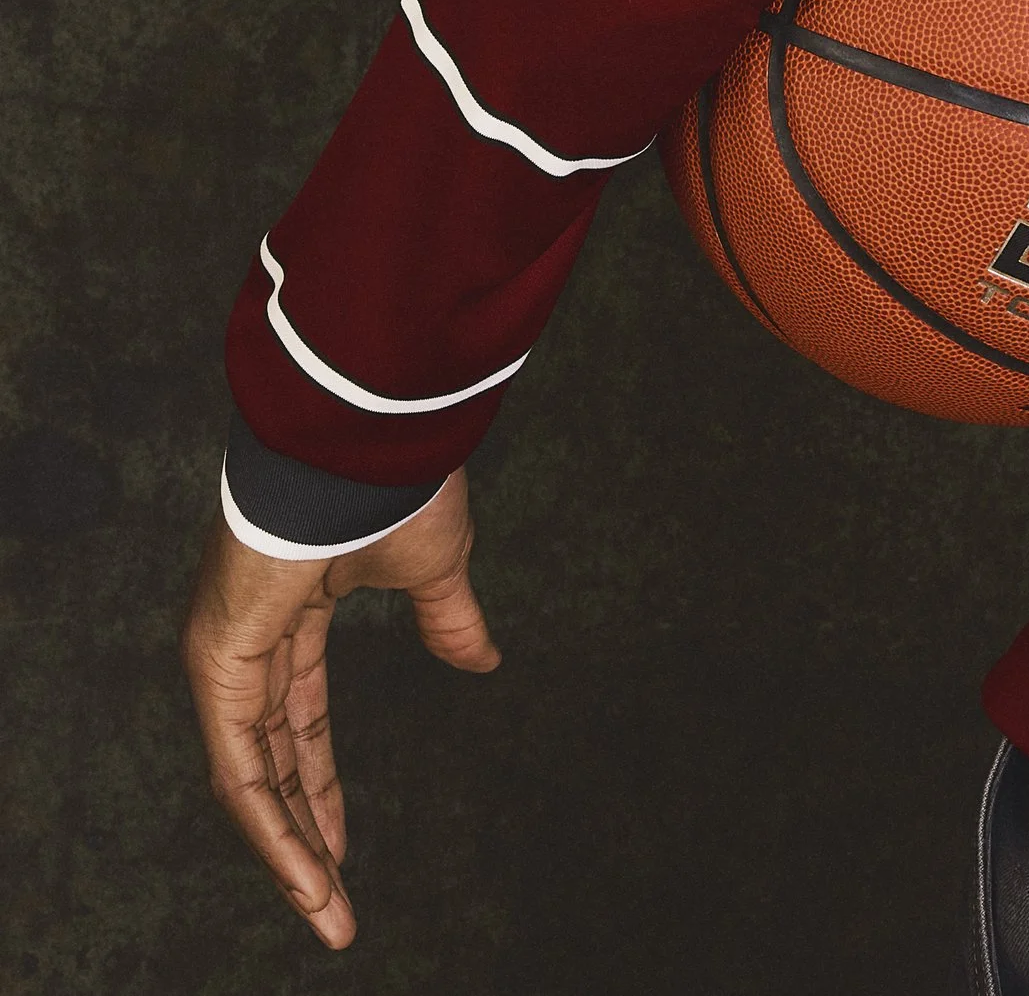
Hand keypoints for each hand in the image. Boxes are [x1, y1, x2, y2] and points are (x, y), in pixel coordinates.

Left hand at [182, 466, 499, 947]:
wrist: (366, 441)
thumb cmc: (395, 484)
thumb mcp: (434, 568)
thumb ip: (448, 619)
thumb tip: (484, 662)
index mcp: (293, 613)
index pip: (299, 722)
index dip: (320, 787)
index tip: (346, 848)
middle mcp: (249, 639)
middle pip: (271, 760)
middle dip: (303, 835)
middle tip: (334, 906)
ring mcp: (226, 650)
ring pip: (251, 775)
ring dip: (287, 849)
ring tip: (327, 911)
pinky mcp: (219, 658)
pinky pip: (239, 762)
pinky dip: (269, 820)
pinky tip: (302, 867)